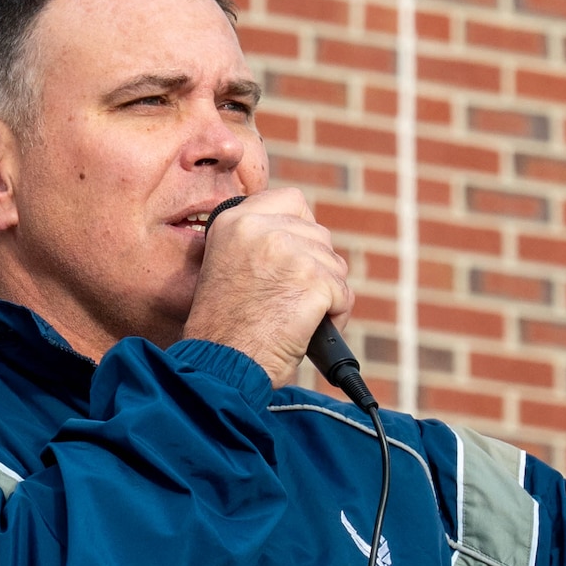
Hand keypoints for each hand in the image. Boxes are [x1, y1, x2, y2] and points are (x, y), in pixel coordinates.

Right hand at [182, 187, 350, 385]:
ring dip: (327, 293)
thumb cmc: (224, 330)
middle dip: (316, 268)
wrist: (222, 365)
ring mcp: (287, 250)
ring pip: (335, 264)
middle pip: (319, 234)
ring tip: (297, 319)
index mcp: (234, 221)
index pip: (291, 200)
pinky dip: (336, 316)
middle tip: (293, 299)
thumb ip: (258, 244)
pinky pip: (343, 294)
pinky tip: (309, 330)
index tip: (296, 258)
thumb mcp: (228, 268)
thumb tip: (302, 238)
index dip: (302, 229)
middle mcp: (259, 227)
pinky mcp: (312, 279)